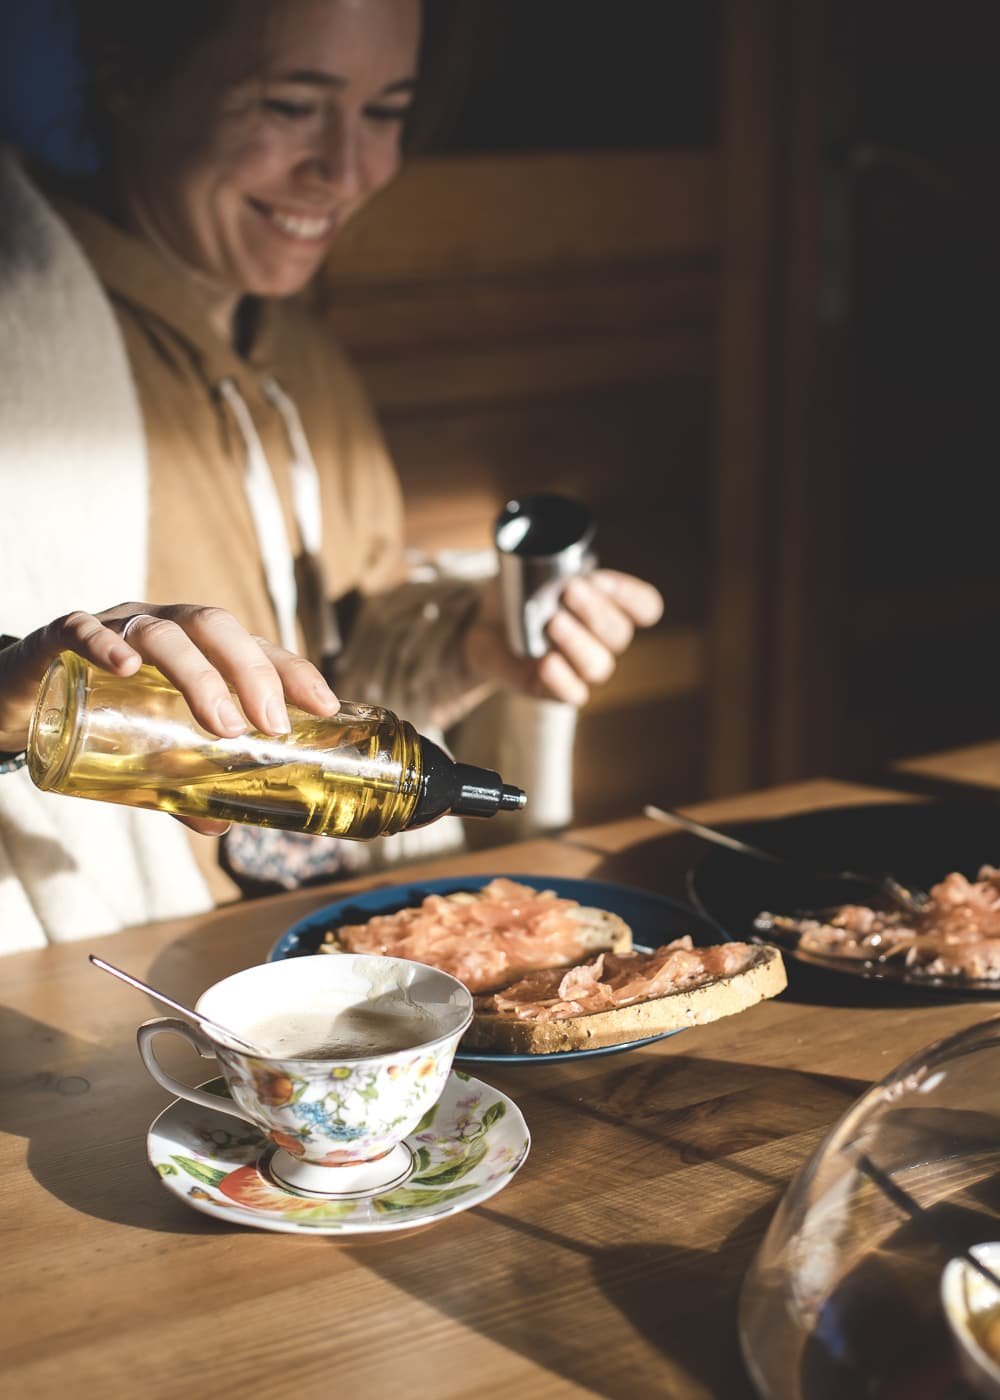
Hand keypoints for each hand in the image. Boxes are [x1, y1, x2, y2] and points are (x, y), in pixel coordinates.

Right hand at [0, 604, 339, 834]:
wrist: (23, 699)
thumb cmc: (103, 717)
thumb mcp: (150, 754)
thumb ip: (182, 784)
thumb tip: (221, 825)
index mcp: (197, 647)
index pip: (254, 646)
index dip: (293, 670)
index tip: (327, 706)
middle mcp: (163, 624)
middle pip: (216, 627)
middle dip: (252, 673)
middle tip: (270, 726)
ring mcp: (115, 624)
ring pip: (163, 628)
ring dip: (198, 673)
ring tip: (222, 724)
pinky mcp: (60, 636)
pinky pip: (83, 628)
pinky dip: (106, 644)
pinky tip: (127, 665)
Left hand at [463, 570, 663, 706]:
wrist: (481, 626)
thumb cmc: (515, 594)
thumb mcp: (529, 569)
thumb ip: (547, 566)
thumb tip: (556, 569)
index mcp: (608, 606)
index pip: (645, 606)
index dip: (630, 595)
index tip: (599, 578)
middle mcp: (602, 640)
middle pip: (619, 634)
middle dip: (595, 611)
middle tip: (568, 591)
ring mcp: (580, 668)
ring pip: (600, 665)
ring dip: (579, 642)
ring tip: (553, 623)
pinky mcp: (556, 690)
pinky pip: (573, 694)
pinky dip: (563, 679)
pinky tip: (547, 662)